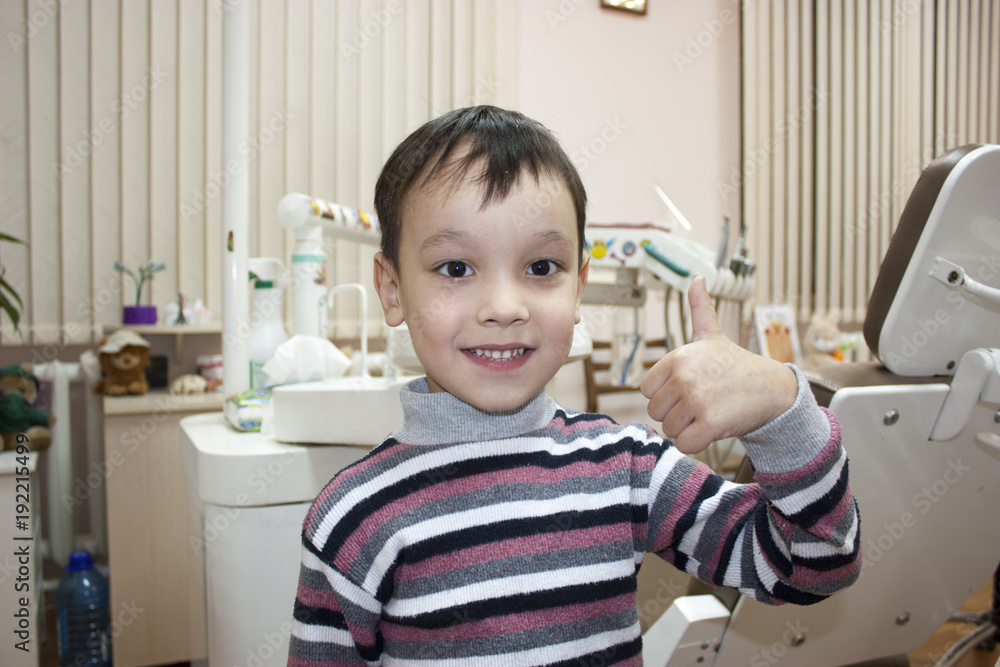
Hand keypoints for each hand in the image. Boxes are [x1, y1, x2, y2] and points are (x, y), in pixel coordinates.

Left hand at [640, 276, 797, 454]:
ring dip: (688, 429)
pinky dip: (697, 444)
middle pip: (656, 412)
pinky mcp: (711, 423)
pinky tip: (713, 429)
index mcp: (677, 357)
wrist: (773, 388)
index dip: (666, 396)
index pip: (647, 391)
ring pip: (670, 430)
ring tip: (709, 413)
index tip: (688, 390)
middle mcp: (685, 376)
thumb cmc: (736, 364)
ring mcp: (698, 399)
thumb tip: (697, 278)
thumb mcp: (712, 335)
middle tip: (701, 404)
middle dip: (676, 414)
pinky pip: (685, 444)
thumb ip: (699, 309)